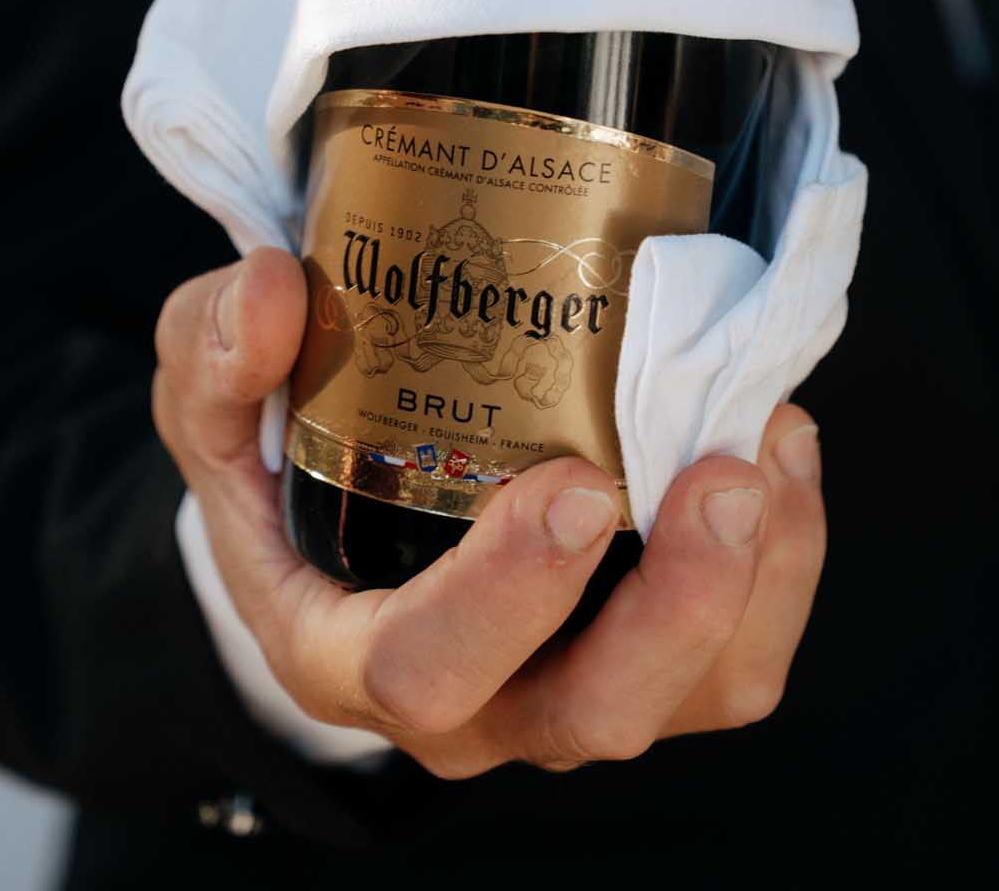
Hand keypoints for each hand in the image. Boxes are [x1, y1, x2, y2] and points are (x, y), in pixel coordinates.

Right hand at [153, 248, 824, 777]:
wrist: (333, 514)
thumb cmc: (273, 467)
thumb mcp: (209, 410)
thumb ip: (216, 353)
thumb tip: (270, 288)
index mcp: (349, 653)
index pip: (427, 667)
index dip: (511, 593)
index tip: (576, 484)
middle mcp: (476, 702)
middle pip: (594, 710)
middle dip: (677, 603)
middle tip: (722, 474)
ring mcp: (573, 685)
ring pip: (698, 691)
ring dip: (757, 578)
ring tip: (770, 439)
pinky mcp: (653, 657)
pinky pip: (746, 651)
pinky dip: (789, 558)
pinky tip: (781, 438)